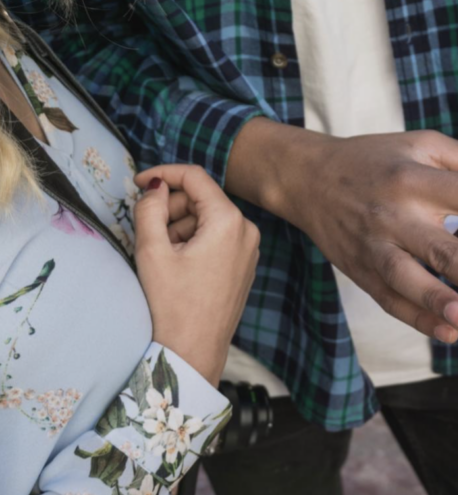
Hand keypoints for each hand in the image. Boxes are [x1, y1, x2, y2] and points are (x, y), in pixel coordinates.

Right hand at [133, 165, 260, 385]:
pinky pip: (217, 238)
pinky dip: (194, 241)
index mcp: (229, 221)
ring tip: (162, 256)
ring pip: (208, 219)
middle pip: (202, 198)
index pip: (196, 177)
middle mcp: (247, 230)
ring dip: (180, 227)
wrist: (193, 353)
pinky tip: (177, 265)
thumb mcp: (152, 251)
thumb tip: (154, 186)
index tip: (138, 183)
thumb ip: (150, 208)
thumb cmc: (172, 305)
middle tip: (147, 230)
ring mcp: (249, 249)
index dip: (163, 173)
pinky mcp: (244, 265)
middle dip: (171, 207)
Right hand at [227, 121, 457, 342]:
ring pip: (410, 281)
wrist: (308, 179)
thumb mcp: (422, 144)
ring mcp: (375, 246)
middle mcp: (396, 214)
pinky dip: (417, 318)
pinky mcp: (360, 270)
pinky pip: (390, 299)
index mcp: (417, 178)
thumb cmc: (373, 157)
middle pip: (445, 250)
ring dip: (440, 303)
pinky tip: (447, 332)